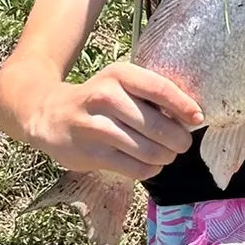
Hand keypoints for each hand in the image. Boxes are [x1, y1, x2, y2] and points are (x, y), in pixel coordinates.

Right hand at [28, 61, 203, 181]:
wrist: (48, 114)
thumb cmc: (97, 100)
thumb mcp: (119, 84)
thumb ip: (149, 95)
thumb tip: (190, 116)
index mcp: (118, 75)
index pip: (160, 89)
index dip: (184, 106)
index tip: (197, 118)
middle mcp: (106, 97)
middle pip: (158, 126)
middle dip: (178, 140)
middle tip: (181, 144)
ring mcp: (96, 127)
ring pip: (150, 150)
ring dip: (165, 156)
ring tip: (165, 154)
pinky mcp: (91, 154)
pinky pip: (136, 168)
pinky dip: (150, 169)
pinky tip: (148, 164)